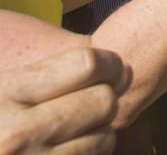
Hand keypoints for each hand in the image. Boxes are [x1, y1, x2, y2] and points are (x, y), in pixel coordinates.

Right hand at [0, 48, 125, 154]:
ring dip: (101, 131)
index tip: (112, 67)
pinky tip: (69, 149)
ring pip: (105, 138)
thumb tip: (112, 65)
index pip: (86, 65)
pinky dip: (90, 154)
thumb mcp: (1, 84)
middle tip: (94, 101)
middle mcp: (18, 133)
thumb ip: (42, 71)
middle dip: (106, 98)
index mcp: (6, 93)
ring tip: (78, 128)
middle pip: (103, 101)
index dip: (109, 64)